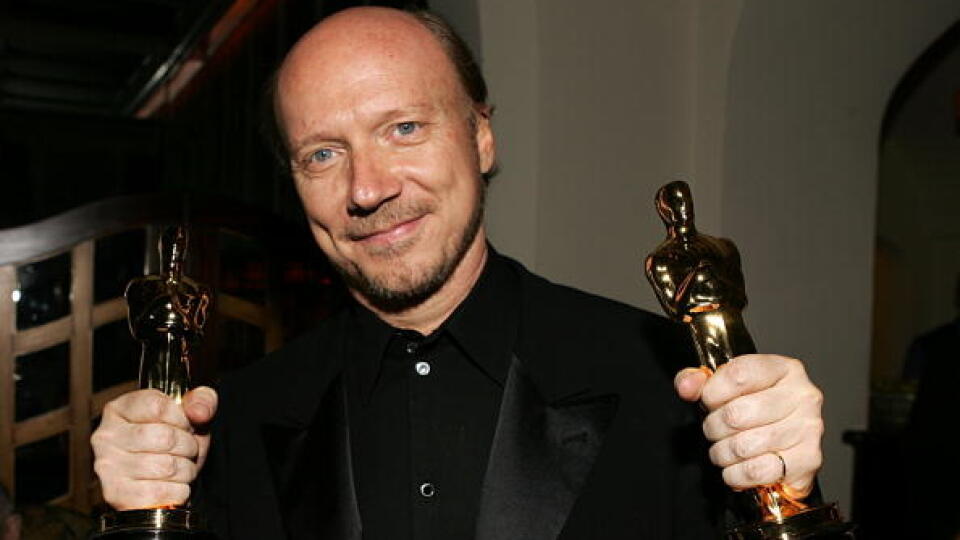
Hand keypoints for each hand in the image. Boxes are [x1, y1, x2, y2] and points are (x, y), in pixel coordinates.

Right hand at [91, 386, 217, 509]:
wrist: (161, 480)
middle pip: (165, 438)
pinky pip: (162, 493)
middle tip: (186, 450)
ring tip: (179, 467)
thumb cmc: (173, 443)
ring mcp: (108, 467)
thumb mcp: (190, 416)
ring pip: (167, 467)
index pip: (159, 407)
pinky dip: (178, 491)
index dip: (182, 419)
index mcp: (119, 409)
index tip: (184, 426)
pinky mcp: (116, 496)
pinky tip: (171, 485)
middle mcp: (106, 436)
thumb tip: (200, 411)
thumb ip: (201, 401)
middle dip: (188, 446)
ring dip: (186, 470)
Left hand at [674, 355, 822, 497]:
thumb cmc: (757, 412)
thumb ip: (700, 382)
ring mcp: (808, 429)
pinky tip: (737, 467)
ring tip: (725, 449)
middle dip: (714, 427)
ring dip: (722, 452)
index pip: (738, 375)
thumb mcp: (728, 387)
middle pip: (737, 414)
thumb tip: (688, 386)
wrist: (788, 446)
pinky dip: (735, 474)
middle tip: (716, 430)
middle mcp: (802, 396)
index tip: (709, 401)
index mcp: (784, 369)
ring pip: (743, 446)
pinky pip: (755, 471)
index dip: (712, 392)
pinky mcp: (808, 461)